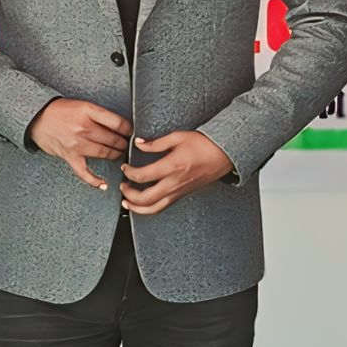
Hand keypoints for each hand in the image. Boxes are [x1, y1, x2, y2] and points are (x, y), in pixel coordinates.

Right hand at [28, 97, 132, 189]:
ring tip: (118, 153)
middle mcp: (84, 128)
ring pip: (104, 153)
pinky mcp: (70, 156)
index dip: (128, 128)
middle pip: (113, 139)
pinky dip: (94, 180)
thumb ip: (99, 114)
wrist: (37, 117)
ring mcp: (77, 144)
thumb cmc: (60, 110)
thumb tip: (119, 125)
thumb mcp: (82, 104)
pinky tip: (103, 184)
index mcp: (88, 111)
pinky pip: (84, 172)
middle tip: (127, 143)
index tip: (131, 131)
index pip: (118, 123)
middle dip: (123, 142)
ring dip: (115, 154)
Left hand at [119, 129, 234, 215]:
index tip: (125, 167)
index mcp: (172, 166)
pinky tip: (144, 204)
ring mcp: (179, 192)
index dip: (128, 173)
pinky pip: (163, 207)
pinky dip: (150, 208)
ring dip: (137, 208)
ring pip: (154, 209)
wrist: (224, 154)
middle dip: (129, 195)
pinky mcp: (183, 195)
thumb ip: (155, 143)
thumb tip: (139, 144)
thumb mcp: (178, 137)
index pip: (142, 176)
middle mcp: (174, 183)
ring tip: (127, 202)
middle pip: (145, 198)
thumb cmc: (204, 144)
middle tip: (123, 186)